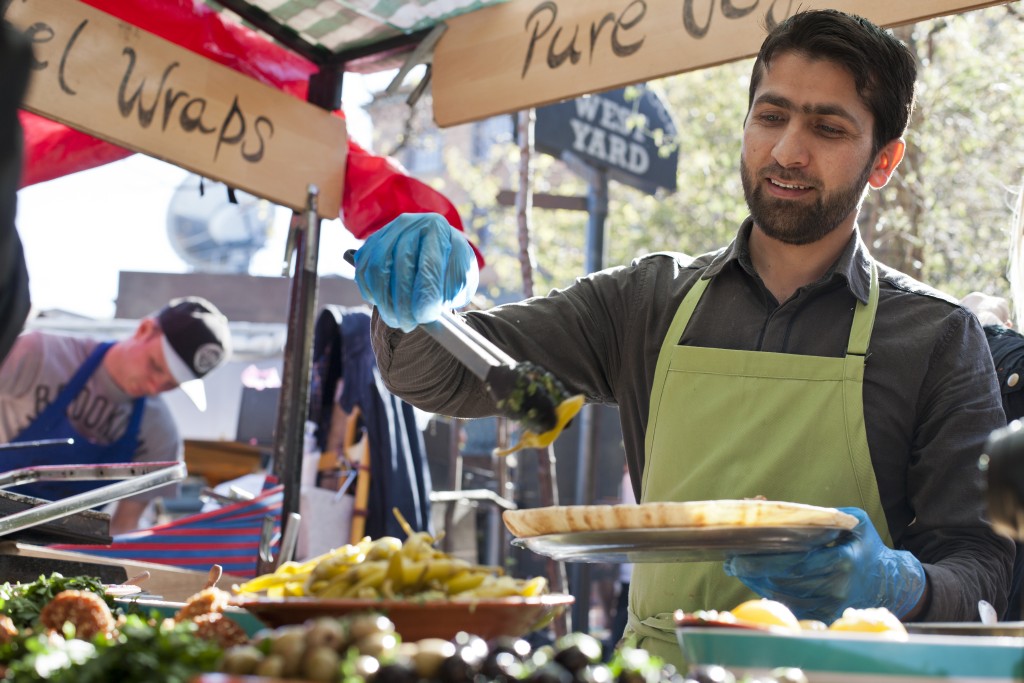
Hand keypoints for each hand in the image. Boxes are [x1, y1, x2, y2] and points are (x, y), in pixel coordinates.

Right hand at [352, 213, 477, 331]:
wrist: (435, 253)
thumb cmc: (450, 269)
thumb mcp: (461, 280)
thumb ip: (450, 292)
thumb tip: (427, 313)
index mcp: (438, 228)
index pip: (429, 263)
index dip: (426, 293)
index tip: (425, 317)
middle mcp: (410, 224)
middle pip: (401, 265)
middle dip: (403, 302)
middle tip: (409, 325)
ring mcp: (387, 232)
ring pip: (377, 269)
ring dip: (384, 301)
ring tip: (397, 321)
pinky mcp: (370, 245)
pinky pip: (363, 271)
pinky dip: (370, 292)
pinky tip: (384, 306)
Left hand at [723, 507, 925, 622]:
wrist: (888, 583)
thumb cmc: (865, 546)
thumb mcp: (855, 522)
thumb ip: (826, 515)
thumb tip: (784, 509)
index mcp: (842, 561)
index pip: (795, 563)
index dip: (764, 562)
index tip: (738, 558)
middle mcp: (835, 587)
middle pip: (784, 580)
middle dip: (753, 571)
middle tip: (731, 562)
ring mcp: (830, 606)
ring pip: (783, 595)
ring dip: (757, 583)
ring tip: (739, 568)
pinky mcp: (824, 616)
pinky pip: (790, 605)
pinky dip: (771, 593)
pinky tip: (756, 581)